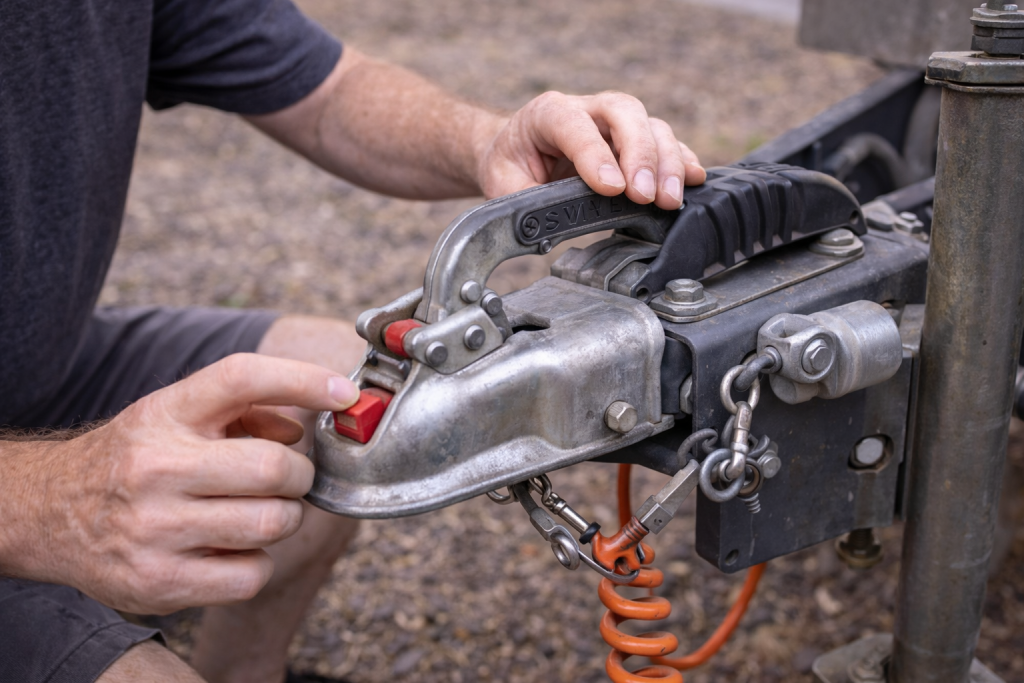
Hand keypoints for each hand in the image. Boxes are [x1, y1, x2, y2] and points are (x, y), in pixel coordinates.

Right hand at [0, 354, 357, 613]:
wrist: (49, 513)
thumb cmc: (134, 458)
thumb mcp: (174, 415)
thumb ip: (245, 411)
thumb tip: (305, 429)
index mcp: (164, 414)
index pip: (241, 378)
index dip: (302, 379)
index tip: (344, 393)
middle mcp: (156, 467)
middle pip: (275, 467)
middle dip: (300, 475)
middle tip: (290, 479)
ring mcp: (154, 529)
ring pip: (273, 523)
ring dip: (284, 518)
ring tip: (261, 512)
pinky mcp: (158, 582)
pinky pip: (252, 574)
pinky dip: (258, 562)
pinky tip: (234, 548)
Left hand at [477, 91, 706, 208]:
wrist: (517, 150)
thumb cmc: (511, 163)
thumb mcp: (502, 182)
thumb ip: (524, 200)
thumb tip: (547, 224)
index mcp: (548, 113)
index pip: (576, 126)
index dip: (596, 156)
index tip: (611, 188)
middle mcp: (588, 108)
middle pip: (626, 113)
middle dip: (640, 155)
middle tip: (645, 195)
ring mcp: (615, 121)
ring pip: (652, 126)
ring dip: (666, 164)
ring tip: (669, 200)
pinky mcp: (636, 139)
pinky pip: (666, 142)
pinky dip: (682, 161)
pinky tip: (694, 180)